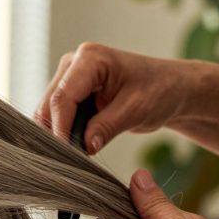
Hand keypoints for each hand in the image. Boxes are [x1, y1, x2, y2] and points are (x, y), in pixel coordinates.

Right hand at [34, 43, 196, 153]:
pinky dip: (61, 132)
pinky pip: (55, 116)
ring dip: (56, 133)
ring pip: (47, 112)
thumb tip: (85, 146)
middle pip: (49, 104)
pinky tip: (74, 146)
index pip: (63, 97)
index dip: (61, 127)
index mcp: (90, 58)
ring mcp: (69, 78)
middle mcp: (74, 64)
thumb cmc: (160, 90)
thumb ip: (108, 126)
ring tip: (73, 154)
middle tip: (69, 159)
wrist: (172, 88)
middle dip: (56, 132)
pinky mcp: (71, 93)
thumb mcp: (137, 110)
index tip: (68, 153)